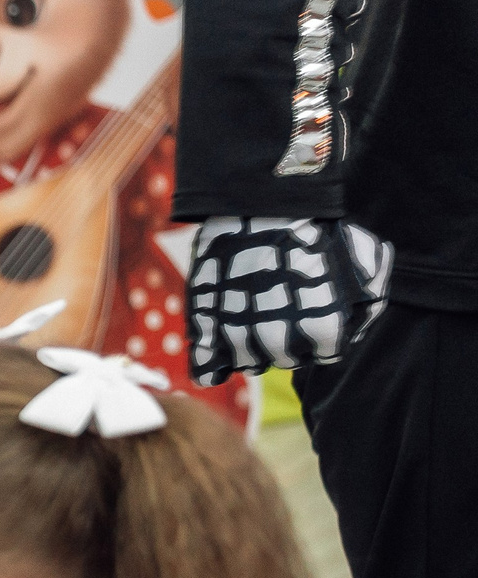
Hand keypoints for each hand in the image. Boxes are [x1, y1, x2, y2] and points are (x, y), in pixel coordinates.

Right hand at [187, 216, 391, 385]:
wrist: (259, 206)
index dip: (324, 331)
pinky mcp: (206, 333)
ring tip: (255, 309)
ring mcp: (240, 341)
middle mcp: (282, 344)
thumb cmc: (316, 229)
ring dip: (255, 343)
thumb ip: (370, 299)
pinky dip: (212, 367)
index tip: (315, 307)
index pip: (328, 352)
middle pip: (288, 358)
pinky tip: (219, 348)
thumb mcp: (365, 258)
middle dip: (290, 336)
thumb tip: (357, 325)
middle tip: (283, 301)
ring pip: (251, 363)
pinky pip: (206, 371)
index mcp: (323, 331)